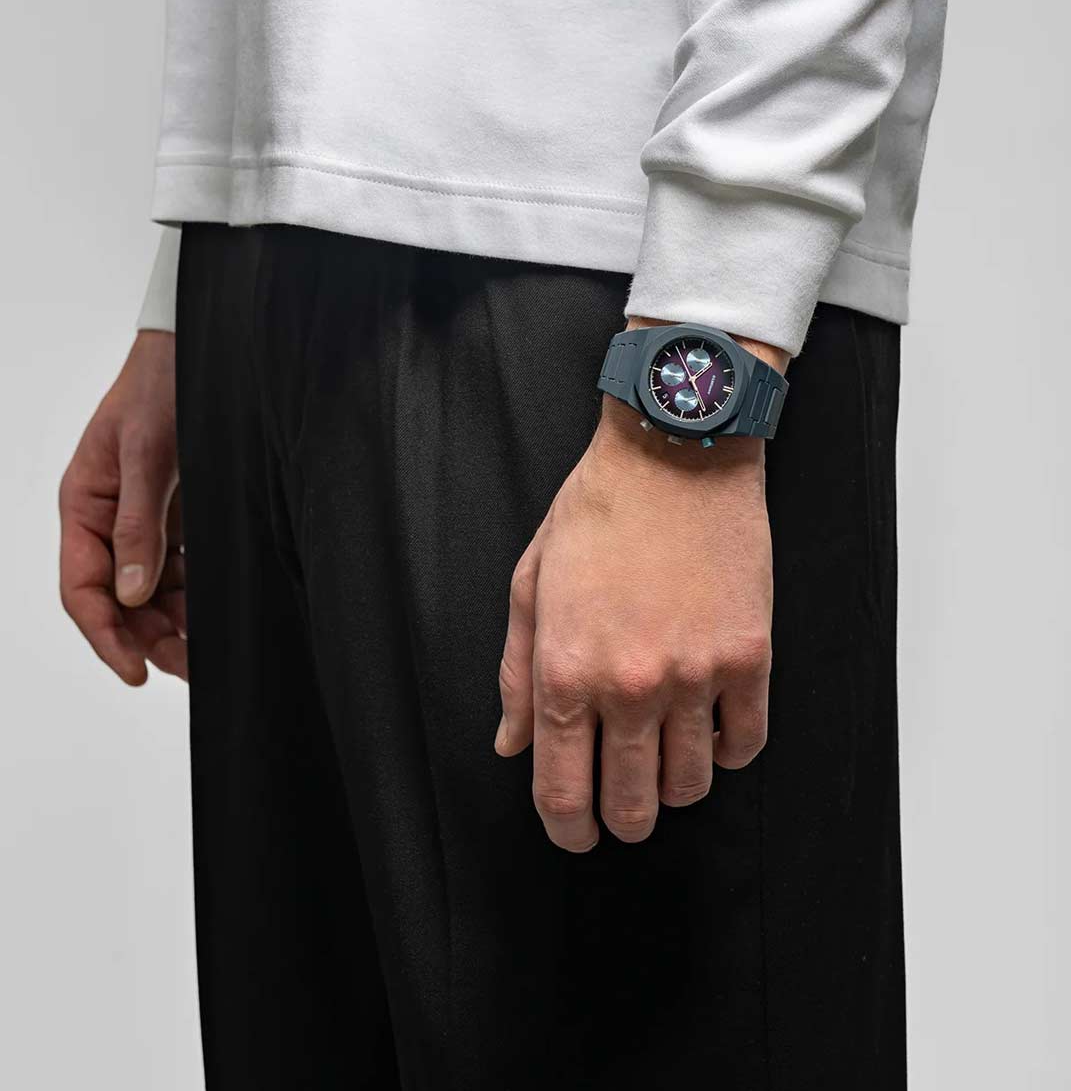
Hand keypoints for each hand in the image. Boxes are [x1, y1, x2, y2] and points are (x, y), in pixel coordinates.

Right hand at [59, 330, 185, 684]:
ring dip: (176, 623)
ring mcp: (146, 520)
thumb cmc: (161, 386)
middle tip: (190, 668)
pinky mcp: (180, 516)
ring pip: (153, 591)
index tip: (135, 671)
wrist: (201, 350)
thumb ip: (139, 524)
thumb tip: (131, 593)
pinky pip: (182, 569)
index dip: (106, 635)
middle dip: (150, 638)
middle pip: (120, 599)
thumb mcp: (147, 453)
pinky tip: (218, 611)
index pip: (83, 588)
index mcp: (84, 505)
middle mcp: (110, 519)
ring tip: (208, 649)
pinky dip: (197, 594)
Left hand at [495, 326, 785, 851]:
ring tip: (665, 760)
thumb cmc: (599, 510)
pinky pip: (745, 744)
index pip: (563, 794)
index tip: (575, 833)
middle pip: (632, 806)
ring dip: (675, 788)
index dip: (567, 831)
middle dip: (621, 820)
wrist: (677, 452)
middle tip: (621, 807)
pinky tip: (711, 730)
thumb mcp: (532, 584)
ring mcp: (695, 675)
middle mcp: (630, 685)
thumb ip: (516, 675)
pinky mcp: (750, 658)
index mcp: (566, 671)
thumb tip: (512, 745)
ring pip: (691, 785)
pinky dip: (727, 752)